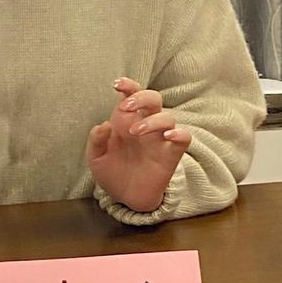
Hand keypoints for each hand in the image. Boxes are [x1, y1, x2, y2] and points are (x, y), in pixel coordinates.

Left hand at [86, 77, 191, 211]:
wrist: (125, 197)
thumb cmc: (112, 171)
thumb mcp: (96, 157)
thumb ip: (96, 140)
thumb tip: (104, 125)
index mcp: (126, 119)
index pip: (132, 94)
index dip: (128, 85)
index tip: (117, 85)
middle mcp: (145, 124)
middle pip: (153, 98)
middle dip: (142, 97)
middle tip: (127, 107)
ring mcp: (160, 139)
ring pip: (168, 117)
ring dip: (152, 120)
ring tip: (135, 132)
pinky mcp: (171, 155)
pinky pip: (185, 137)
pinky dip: (180, 133)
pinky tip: (169, 136)